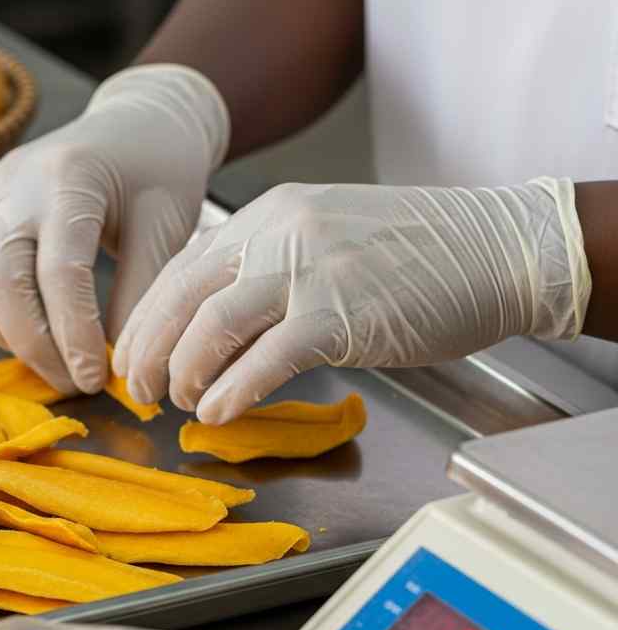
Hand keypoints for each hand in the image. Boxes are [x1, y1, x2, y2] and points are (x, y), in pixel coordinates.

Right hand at [0, 64, 228, 394]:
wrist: (133, 124)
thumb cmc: (159, 175)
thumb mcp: (169, 226)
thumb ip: (140, 291)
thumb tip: (116, 363)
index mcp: (72, 177)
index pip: (60, 271)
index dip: (74, 334)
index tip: (95, 378)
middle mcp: (17, 180)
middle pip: (1, 277)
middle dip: (34, 344)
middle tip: (74, 383)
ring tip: (45, 363)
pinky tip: (11, 333)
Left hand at [114, 178, 589, 421]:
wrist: (495, 250)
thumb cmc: (414, 256)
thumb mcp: (323, 242)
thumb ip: (267, 272)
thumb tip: (214, 328)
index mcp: (268, 216)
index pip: (182, 268)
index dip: (148, 319)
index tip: (134, 356)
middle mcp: (278, 233)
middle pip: (183, 296)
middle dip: (150, 350)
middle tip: (140, 390)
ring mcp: (309, 270)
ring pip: (213, 325)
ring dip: (185, 372)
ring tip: (179, 402)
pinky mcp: (339, 314)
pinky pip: (265, 359)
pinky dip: (232, 391)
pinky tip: (216, 413)